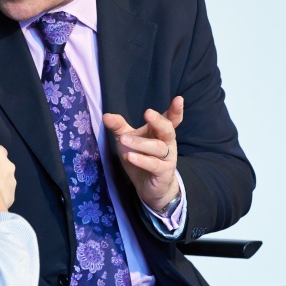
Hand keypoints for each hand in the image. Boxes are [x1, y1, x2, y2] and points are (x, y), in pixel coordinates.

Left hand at [103, 96, 182, 212]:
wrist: (148, 186)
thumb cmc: (140, 157)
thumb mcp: (127, 139)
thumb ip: (119, 127)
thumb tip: (106, 116)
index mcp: (160, 132)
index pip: (171, 119)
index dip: (176, 110)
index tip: (179, 99)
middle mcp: (167, 143)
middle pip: (167, 129)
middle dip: (158, 121)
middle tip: (147, 112)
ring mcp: (167, 158)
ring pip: (158, 147)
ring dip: (140, 143)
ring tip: (123, 139)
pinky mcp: (163, 172)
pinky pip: (154, 165)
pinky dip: (142, 160)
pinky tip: (130, 156)